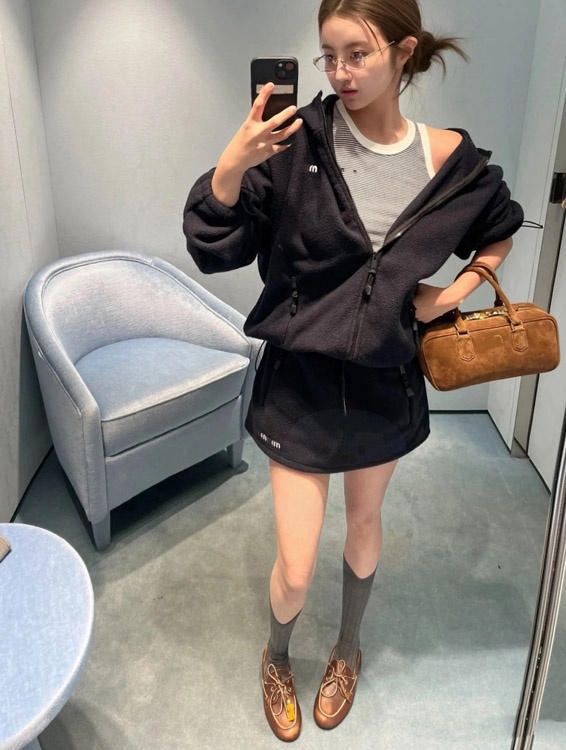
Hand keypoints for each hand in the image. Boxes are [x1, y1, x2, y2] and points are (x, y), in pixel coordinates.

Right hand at [212, 83, 302, 204]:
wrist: (236, 160)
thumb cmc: (240, 142)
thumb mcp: (246, 127)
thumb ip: (257, 120)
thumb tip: (270, 110)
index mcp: (250, 124)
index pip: (258, 106)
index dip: (264, 94)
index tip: (271, 85)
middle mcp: (258, 133)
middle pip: (275, 122)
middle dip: (286, 114)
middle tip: (294, 108)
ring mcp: (264, 144)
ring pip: (282, 135)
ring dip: (293, 128)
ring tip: (299, 122)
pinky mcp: (268, 152)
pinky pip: (281, 147)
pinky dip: (286, 143)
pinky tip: (290, 139)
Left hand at [412, 283, 461, 323]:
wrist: (446, 300)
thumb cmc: (434, 293)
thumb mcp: (419, 286)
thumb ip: (412, 289)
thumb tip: (407, 290)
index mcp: (412, 305)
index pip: (404, 303)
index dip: (407, 299)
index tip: (410, 296)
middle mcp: (415, 314)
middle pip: (409, 309)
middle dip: (411, 305)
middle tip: (416, 299)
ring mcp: (420, 319)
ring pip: (414, 314)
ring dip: (415, 310)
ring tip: (422, 303)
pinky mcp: (425, 321)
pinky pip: (420, 317)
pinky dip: (421, 313)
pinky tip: (425, 308)